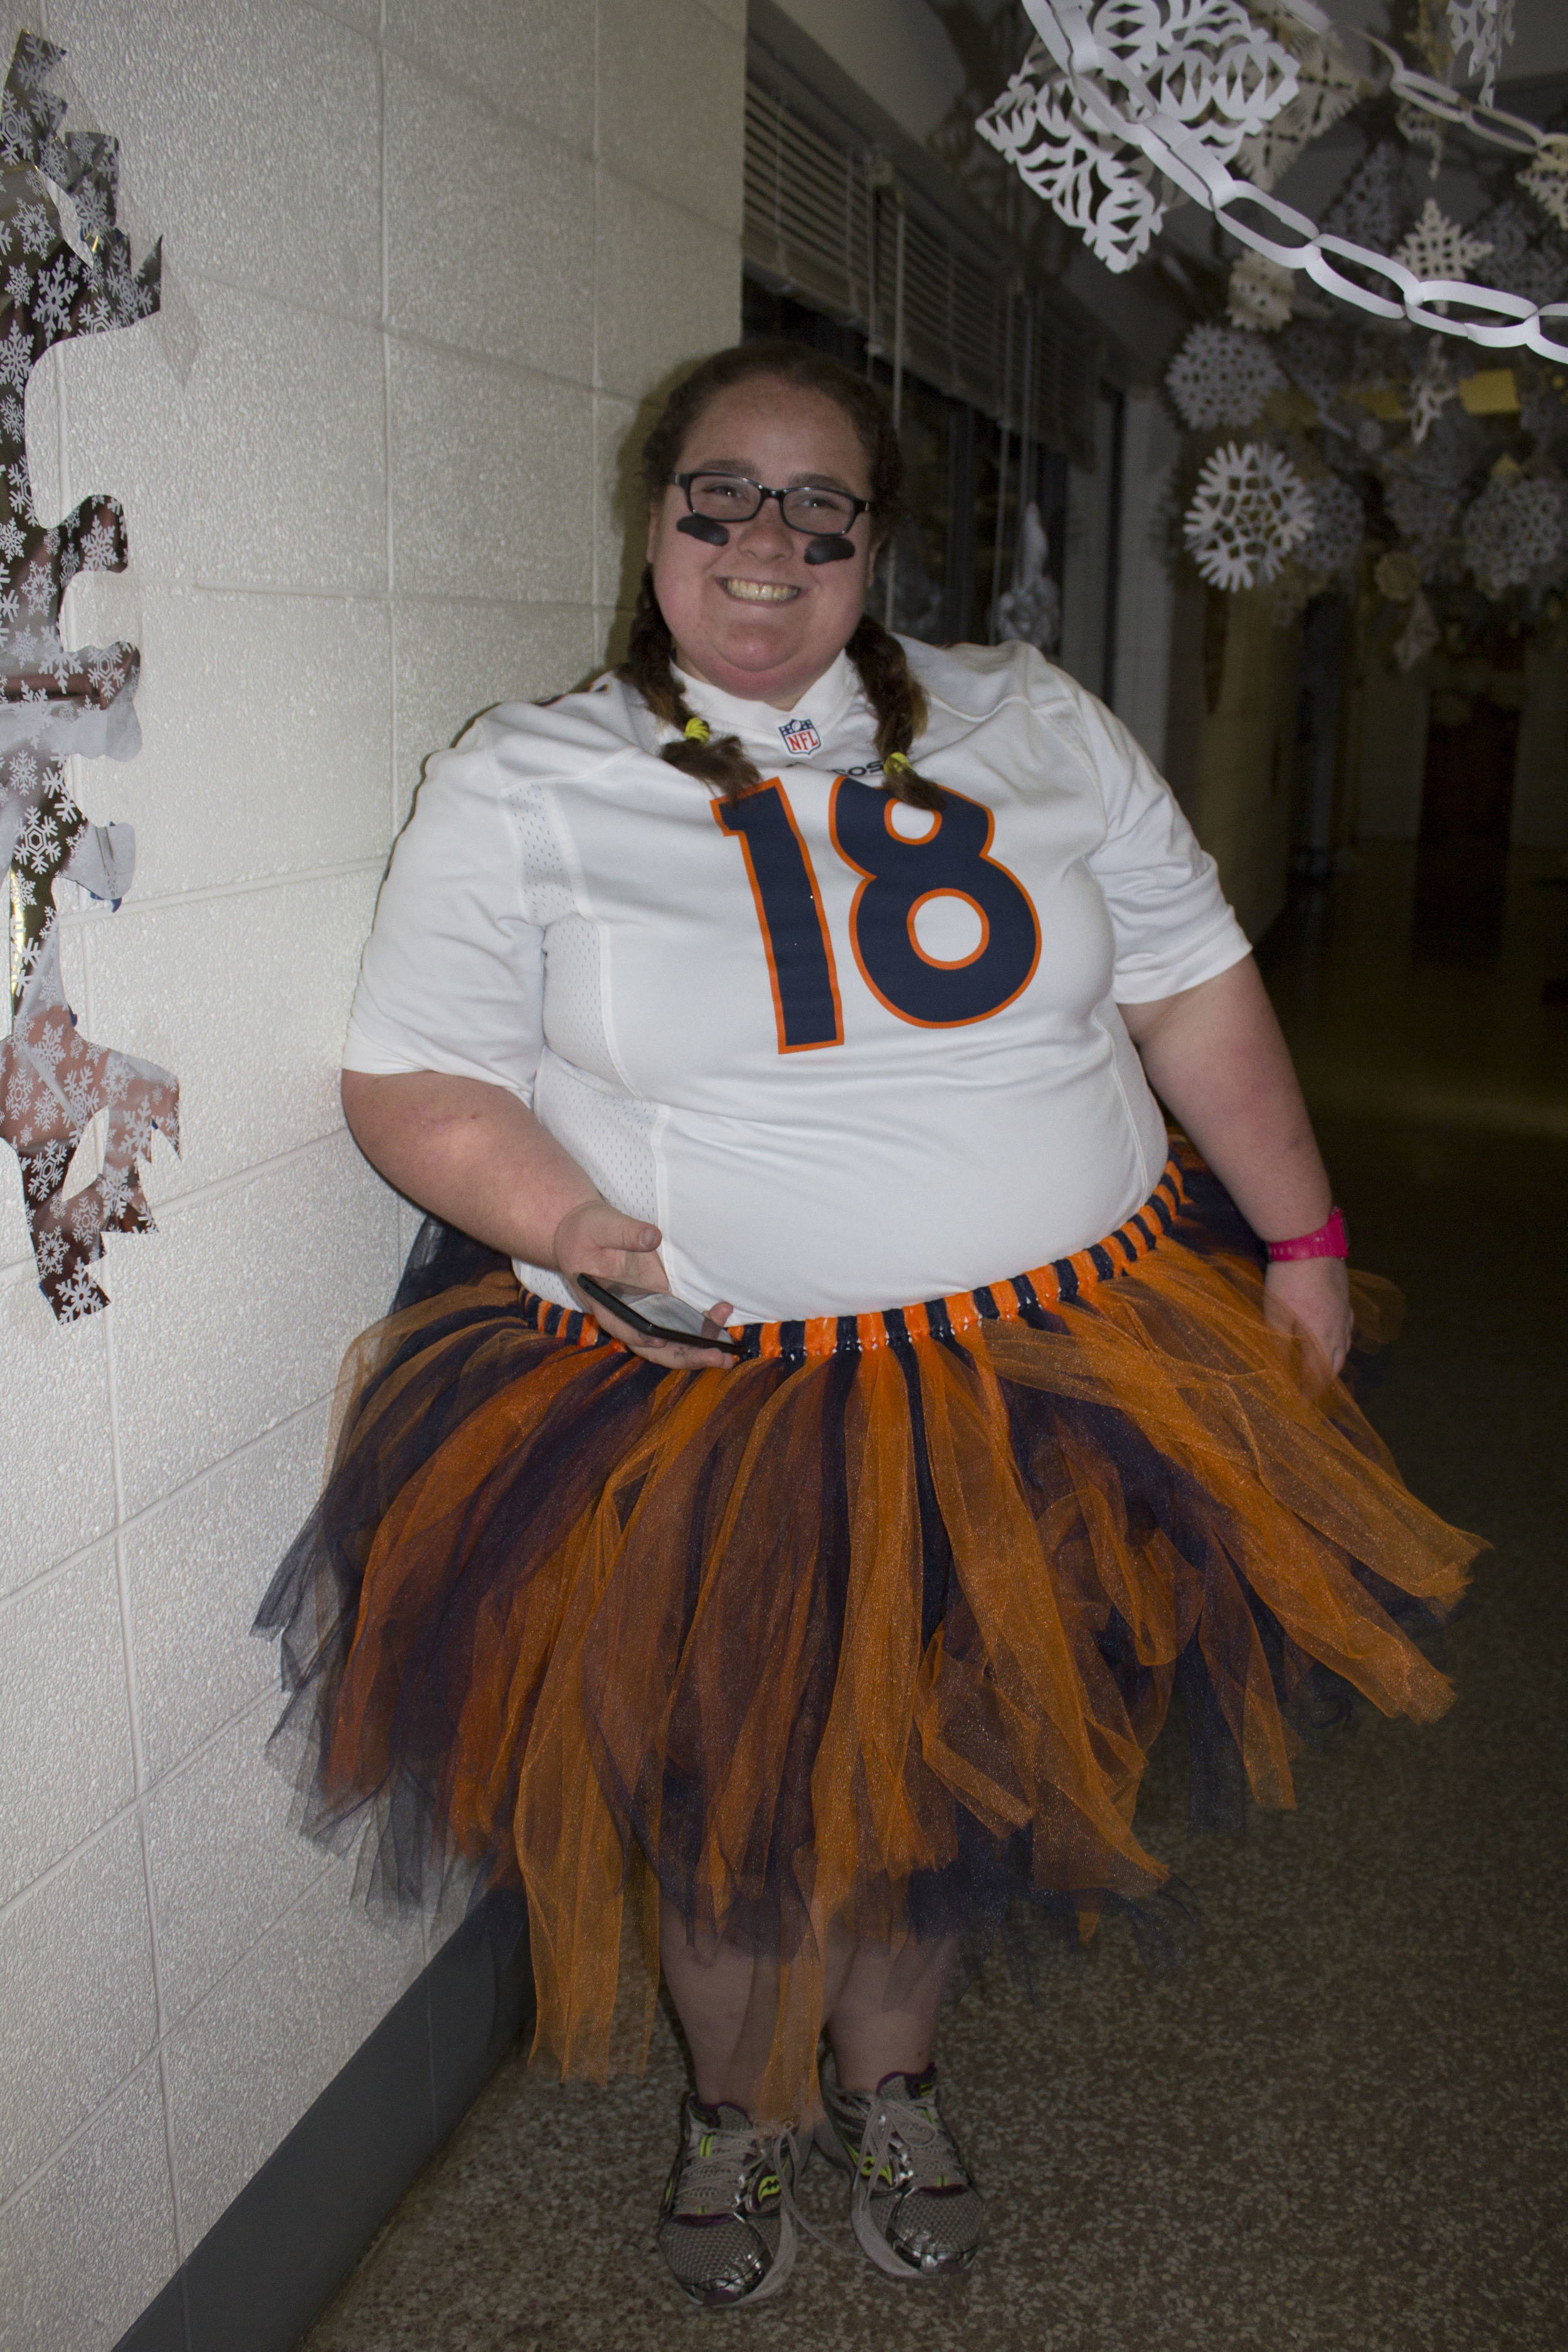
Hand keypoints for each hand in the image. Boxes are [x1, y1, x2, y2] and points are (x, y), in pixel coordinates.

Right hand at [553, 1199, 737, 1371]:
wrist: (584, 1233)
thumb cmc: (586, 1231)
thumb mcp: (601, 1225)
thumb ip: (626, 1232)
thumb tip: (652, 1237)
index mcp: (605, 1301)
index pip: (621, 1326)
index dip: (640, 1336)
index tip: (661, 1338)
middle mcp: (626, 1314)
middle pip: (652, 1346)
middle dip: (683, 1356)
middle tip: (715, 1356)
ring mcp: (644, 1310)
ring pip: (669, 1341)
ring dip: (696, 1349)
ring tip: (727, 1351)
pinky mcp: (658, 1301)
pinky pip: (678, 1322)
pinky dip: (699, 1326)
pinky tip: (721, 1315)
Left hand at [1262, 1255, 1352, 1382]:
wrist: (1310, 1244)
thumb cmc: (1287, 1281)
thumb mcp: (1274, 1314)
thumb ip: (1277, 1342)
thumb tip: (1278, 1367)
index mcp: (1319, 1337)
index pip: (1317, 1372)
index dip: (1310, 1388)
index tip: (1302, 1399)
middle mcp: (1337, 1329)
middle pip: (1335, 1362)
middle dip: (1325, 1379)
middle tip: (1314, 1388)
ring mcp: (1344, 1312)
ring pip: (1345, 1345)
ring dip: (1336, 1360)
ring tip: (1327, 1368)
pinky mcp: (1345, 1297)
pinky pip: (1348, 1326)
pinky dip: (1343, 1339)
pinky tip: (1338, 1335)